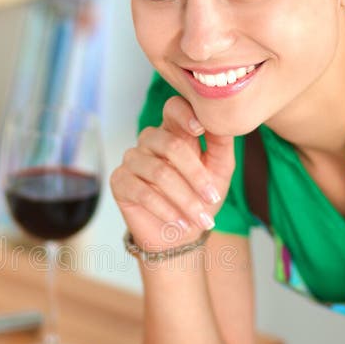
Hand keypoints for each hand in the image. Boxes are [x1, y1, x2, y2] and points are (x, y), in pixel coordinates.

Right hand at [109, 96, 234, 252]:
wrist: (179, 234)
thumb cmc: (200, 197)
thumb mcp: (219, 169)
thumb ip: (220, 143)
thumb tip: (224, 119)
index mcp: (174, 131)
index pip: (173, 108)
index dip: (184, 114)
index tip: (200, 129)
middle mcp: (150, 140)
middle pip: (170, 144)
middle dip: (196, 175)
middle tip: (213, 197)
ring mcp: (132, 159)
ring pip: (159, 172)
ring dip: (184, 199)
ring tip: (200, 219)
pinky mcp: (120, 181)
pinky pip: (142, 192)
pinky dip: (165, 209)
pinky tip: (180, 223)